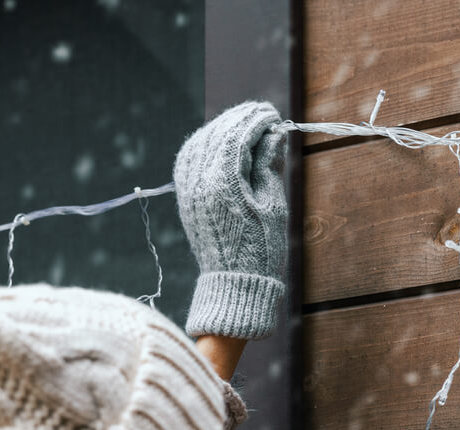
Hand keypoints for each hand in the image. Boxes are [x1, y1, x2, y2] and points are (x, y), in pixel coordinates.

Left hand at [174, 101, 288, 339]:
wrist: (234, 284)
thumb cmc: (261, 248)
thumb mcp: (273, 204)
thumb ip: (269, 164)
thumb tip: (273, 134)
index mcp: (222, 182)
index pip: (236, 134)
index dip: (256, 120)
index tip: (274, 116)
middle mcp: (198, 181)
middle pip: (217, 133)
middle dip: (240, 120)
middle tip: (263, 116)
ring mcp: (187, 188)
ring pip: (200, 141)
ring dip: (223, 128)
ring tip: (246, 127)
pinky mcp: (185, 195)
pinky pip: (190, 157)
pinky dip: (207, 143)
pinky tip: (224, 142)